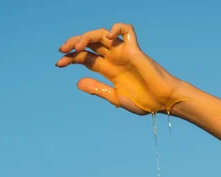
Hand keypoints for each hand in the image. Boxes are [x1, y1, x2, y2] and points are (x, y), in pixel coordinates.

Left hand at [56, 23, 181, 114]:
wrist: (163, 102)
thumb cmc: (144, 102)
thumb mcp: (117, 98)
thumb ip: (98, 89)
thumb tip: (77, 82)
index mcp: (108, 71)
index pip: (85, 58)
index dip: (70, 59)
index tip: (58, 64)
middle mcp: (114, 59)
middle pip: (89, 44)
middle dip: (74, 44)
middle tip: (62, 50)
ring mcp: (124, 52)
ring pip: (101, 35)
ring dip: (87, 37)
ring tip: (78, 47)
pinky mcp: (135, 50)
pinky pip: (126, 30)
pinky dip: (115, 29)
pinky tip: (107, 38)